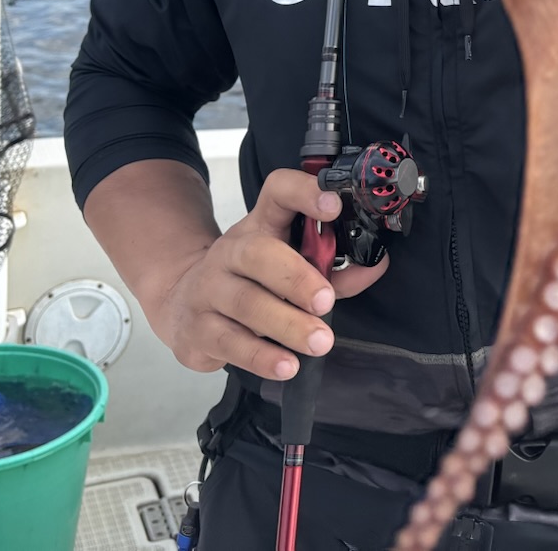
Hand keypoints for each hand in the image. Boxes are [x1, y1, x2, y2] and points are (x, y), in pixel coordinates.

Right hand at [145, 167, 389, 379]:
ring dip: (287, 325)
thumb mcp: (289, 263)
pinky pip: (231, 343)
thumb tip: (376, 266)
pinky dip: (262, 357)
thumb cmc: (251, 280)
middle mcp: (230, 252)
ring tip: (319, 342)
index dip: (305, 193)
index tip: (334, 205)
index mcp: (260, 225)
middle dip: (296, 278)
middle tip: (327, 301)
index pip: (278, 192)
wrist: (182, 303)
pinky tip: (287, 366)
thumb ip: (335, 268)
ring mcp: (209, 290)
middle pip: (258, 254)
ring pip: (246, 304)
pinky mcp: (198, 330)